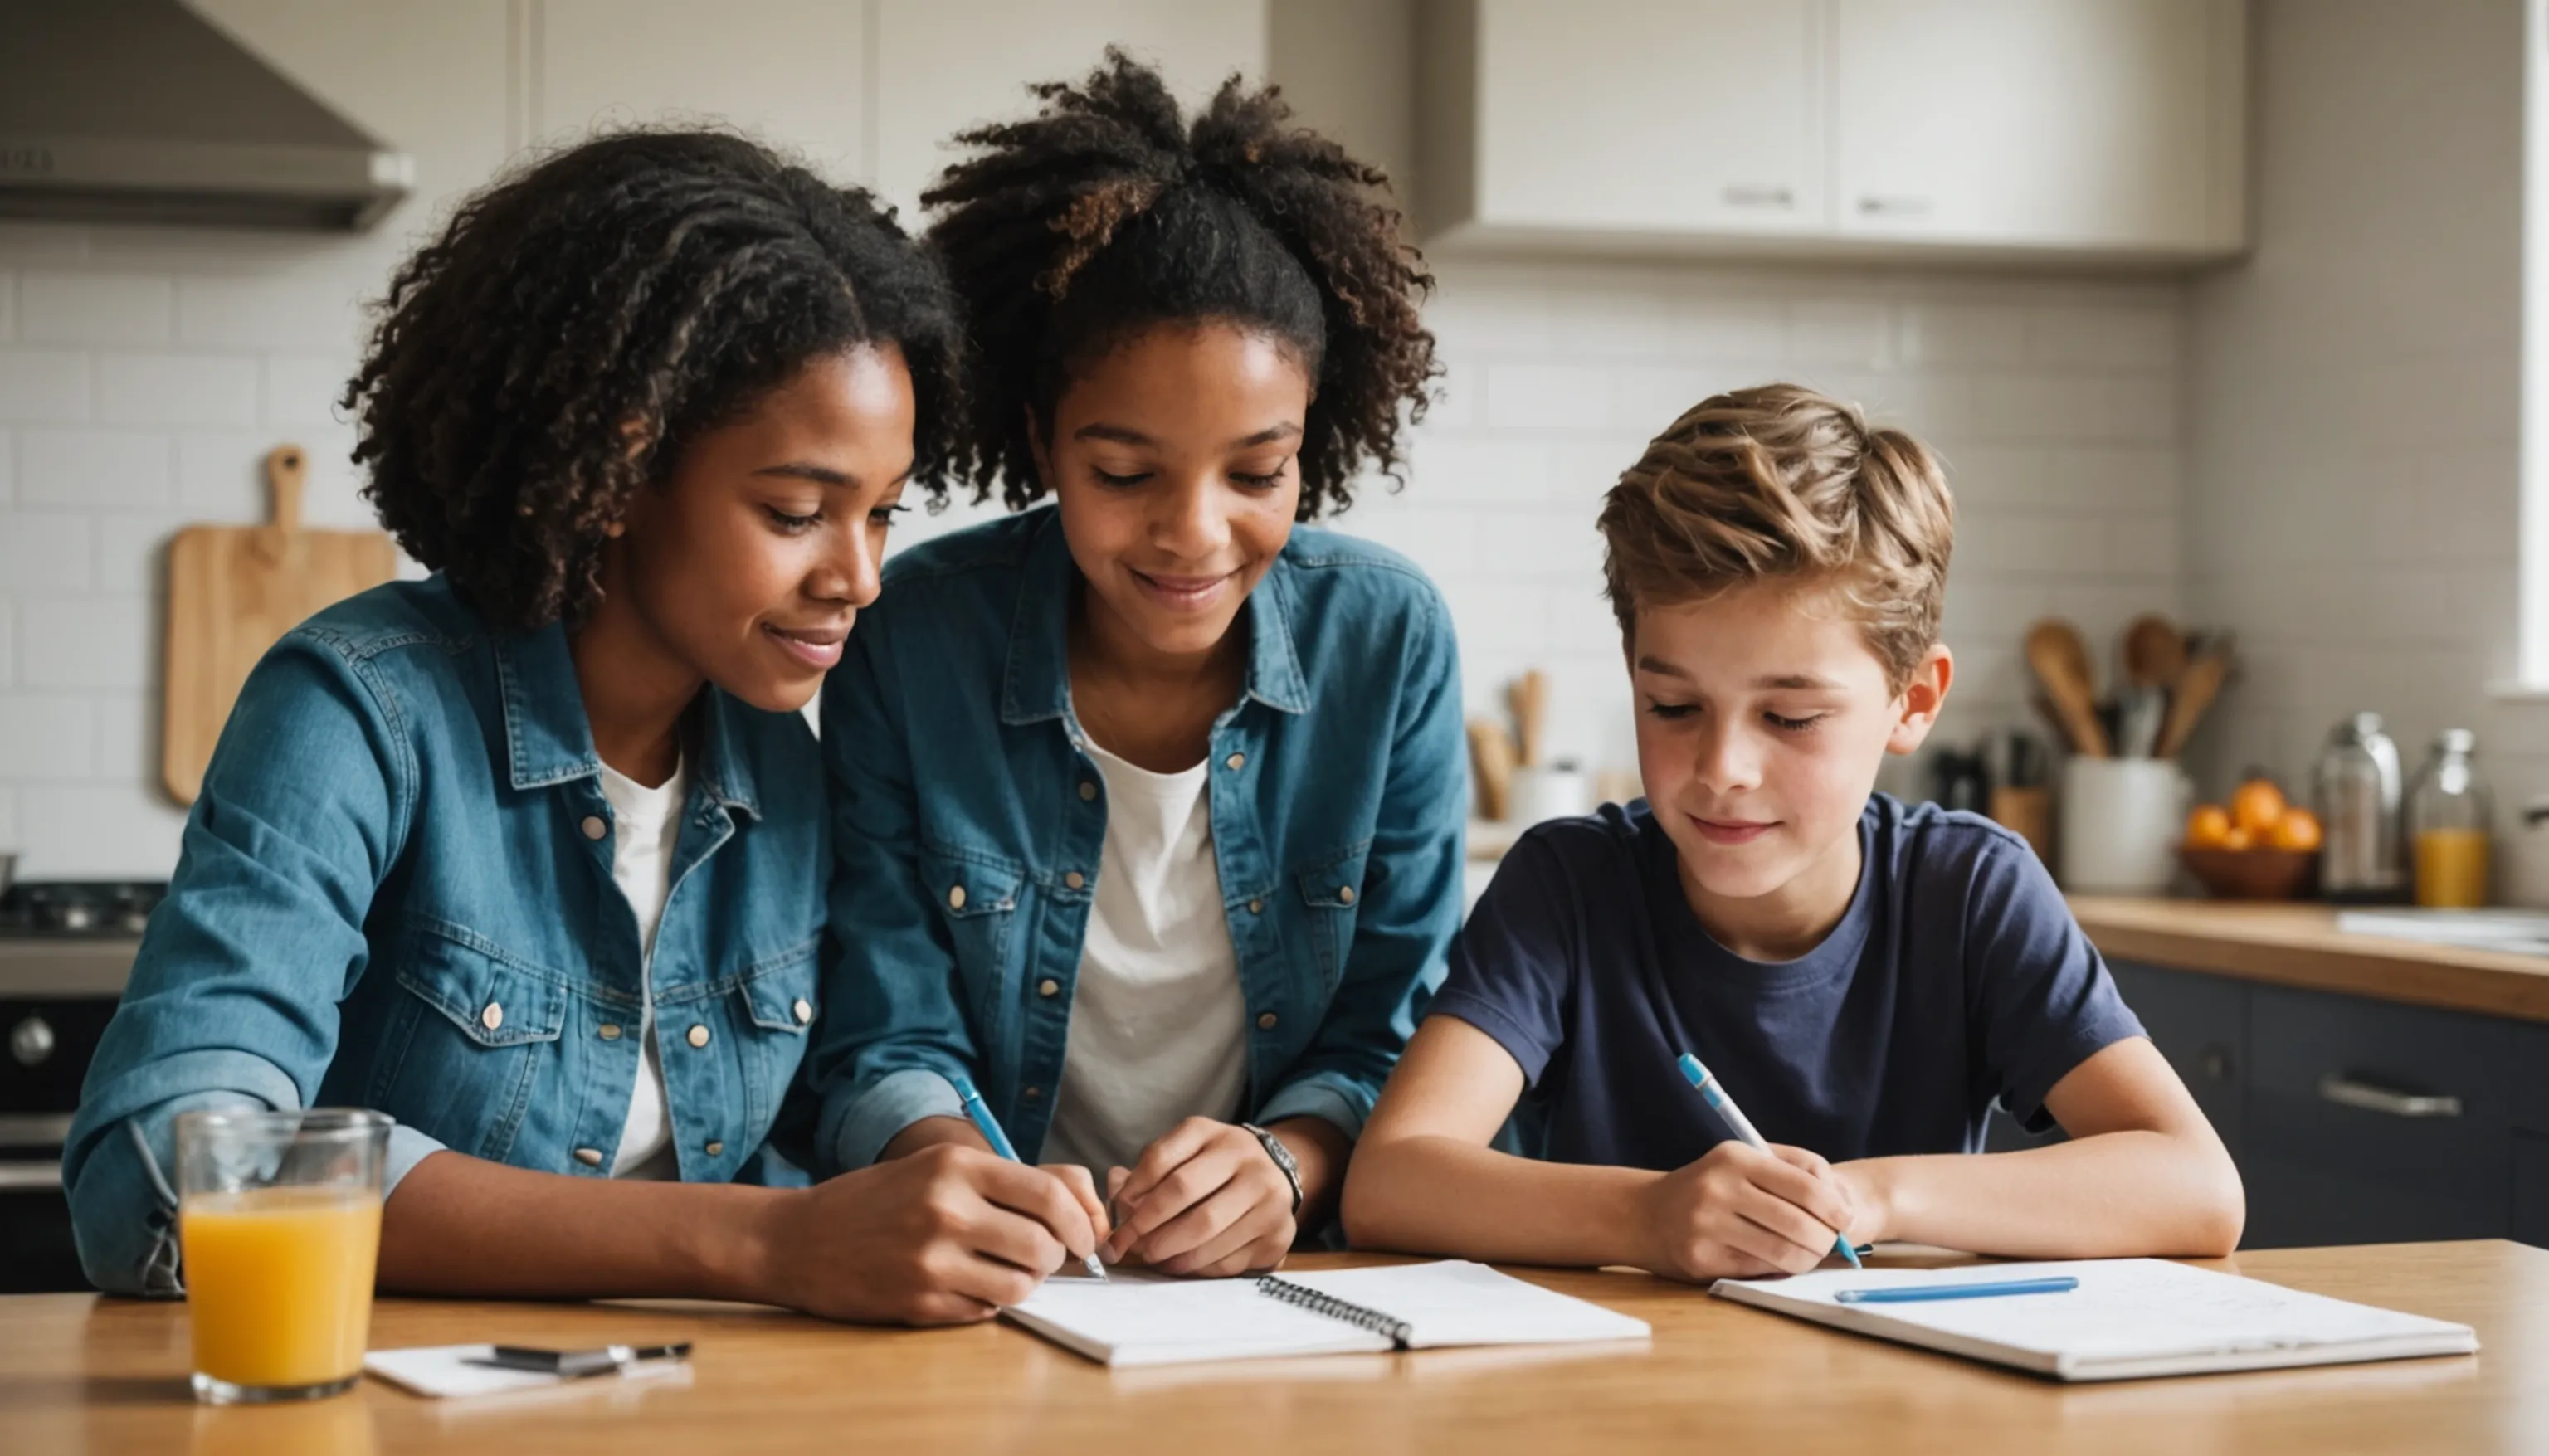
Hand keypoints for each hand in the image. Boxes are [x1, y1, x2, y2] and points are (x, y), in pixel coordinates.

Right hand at [749, 1142, 1101, 1324]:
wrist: (798, 1238)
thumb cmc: (878, 1199)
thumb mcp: (938, 1167)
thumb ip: (1008, 1181)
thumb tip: (1083, 1205)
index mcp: (956, 1167)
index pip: (1049, 1195)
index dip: (1078, 1222)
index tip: (1084, 1237)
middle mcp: (946, 1210)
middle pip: (1042, 1246)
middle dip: (1054, 1258)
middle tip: (1042, 1257)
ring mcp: (931, 1261)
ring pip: (1020, 1285)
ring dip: (1023, 1284)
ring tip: (1002, 1271)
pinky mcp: (918, 1302)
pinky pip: (984, 1311)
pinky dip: (986, 1302)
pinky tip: (963, 1285)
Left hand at [1103, 1117, 1296, 1276]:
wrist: (1273, 1176)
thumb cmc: (1212, 1170)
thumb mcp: (1181, 1156)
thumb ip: (1145, 1174)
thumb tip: (1116, 1193)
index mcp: (1209, 1132)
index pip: (1160, 1158)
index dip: (1132, 1190)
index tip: (1118, 1215)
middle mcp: (1244, 1156)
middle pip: (1182, 1192)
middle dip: (1147, 1226)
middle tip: (1131, 1246)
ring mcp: (1267, 1194)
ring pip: (1206, 1229)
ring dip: (1169, 1252)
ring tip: (1153, 1257)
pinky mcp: (1278, 1232)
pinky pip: (1228, 1257)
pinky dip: (1198, 1266)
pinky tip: (1183, 1264)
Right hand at [1637, 1141, 1858, 1281]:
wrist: (1646, 1213)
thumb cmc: (1711, 1185)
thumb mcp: (1745, 1160)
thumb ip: (1796, 1169)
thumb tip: (1841, 1206)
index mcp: (1736, 1159)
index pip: (1803, 1186)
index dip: (1834, 1207)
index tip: (1846, 1219)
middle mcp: (1719, 1190)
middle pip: (1797, 1224)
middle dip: (1825, 1239)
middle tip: (1831, 1243)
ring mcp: (1707, 1226)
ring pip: (1782, 1252)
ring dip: (1807, 1258)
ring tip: (1809, 1254)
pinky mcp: (1701, 1258)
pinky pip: (1759, 1269)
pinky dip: (1778, 1268)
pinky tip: (1778, 1260)